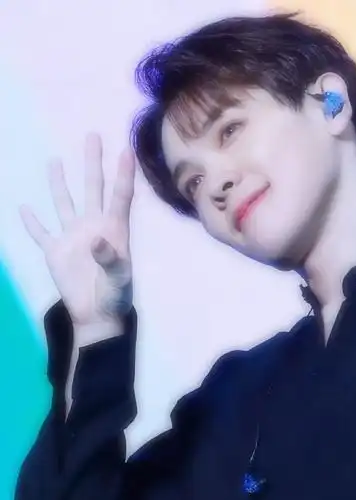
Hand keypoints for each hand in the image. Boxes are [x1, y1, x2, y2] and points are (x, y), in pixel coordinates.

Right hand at [20, 133, 135, 333]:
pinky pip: (41, 233)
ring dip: (58, 183)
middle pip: (92, 188)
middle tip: (92, 136)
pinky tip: (24, 208)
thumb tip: (97, 241)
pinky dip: (32, 223)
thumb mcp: (119, 279)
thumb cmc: (116, 295)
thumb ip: (110, 260)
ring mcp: (73, 236)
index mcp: (114, 230)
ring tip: (55, 161)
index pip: (120, 196)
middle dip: (92, 163)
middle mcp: (94, 226)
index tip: (126, 150)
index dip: (123, 174)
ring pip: (64, 203)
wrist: (97, 314)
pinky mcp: (55, 251)